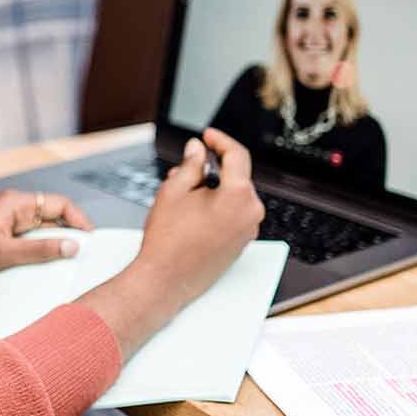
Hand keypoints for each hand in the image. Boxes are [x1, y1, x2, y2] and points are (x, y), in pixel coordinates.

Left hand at [0, 188, 94, 290]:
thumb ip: (40, 250)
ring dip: (52, 247)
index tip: (91, 241)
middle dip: (68, 236)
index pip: (58, 204)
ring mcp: (5, 224)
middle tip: (83, 259)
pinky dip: (37, 254)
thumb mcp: (3, 255)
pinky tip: (41, 270)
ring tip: (65, 267)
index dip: (78, 221)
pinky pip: (26, 244)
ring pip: (40, 233)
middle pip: (51, 218)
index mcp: (14, 203)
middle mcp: (11, 209)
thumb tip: (73, 245)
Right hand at [76, 128, 263, 359]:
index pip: (236, 155)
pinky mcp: (240, 244)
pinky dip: (217, 206)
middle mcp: (250, 213)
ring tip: (182, 191)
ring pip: (233, 196)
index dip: (220, 140)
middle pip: (236, 176)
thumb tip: (197, 150)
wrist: (166, 280)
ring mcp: (247, 231)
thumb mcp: (174, 190)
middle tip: (186, 166)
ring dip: (212, 188)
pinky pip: (233, 214)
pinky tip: (192, 210)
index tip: (207, 136)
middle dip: (212, 168)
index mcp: (239, 195)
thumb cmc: (168, 240)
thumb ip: (190, 164)